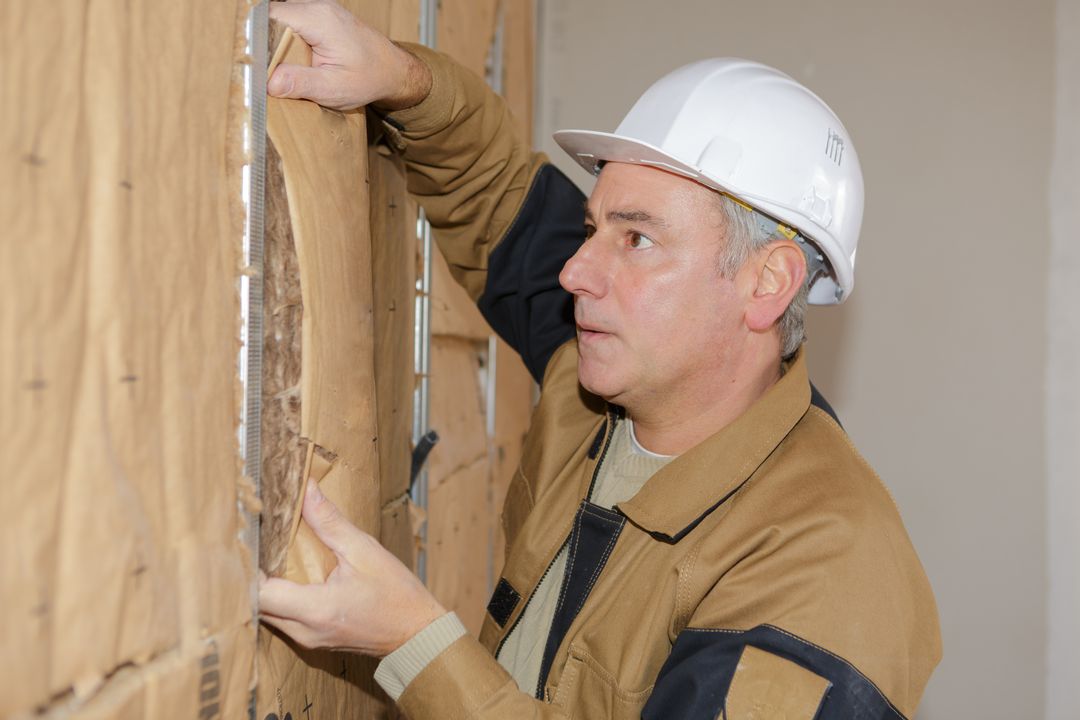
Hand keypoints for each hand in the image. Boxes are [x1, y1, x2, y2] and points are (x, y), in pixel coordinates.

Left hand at [259, 480, 446, 657]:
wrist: (417, 633)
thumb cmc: (397, 595)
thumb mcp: (365, 550)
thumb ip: (330, 521)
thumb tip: (306, 490)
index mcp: (316, 609)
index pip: (260, 592)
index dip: (248, 566)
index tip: (248, 540)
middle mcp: (304, 631)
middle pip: (256, 604)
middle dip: (252, 574)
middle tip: (252, 543)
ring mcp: (307, 640)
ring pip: (267, 614)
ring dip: (264, 587)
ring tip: (266, 555)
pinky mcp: (312, 640)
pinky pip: (282, 619)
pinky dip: (278, 597)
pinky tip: (285, 576)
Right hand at [267, 0, 431, 111]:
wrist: (394, 70)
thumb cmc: (370, 78)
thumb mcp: (334, 88)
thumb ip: (300, 83)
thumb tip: (269, 82)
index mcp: (318, 19)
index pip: (269, 16)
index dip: (254, 37)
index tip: (248, 61)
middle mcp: (316, 7)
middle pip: (271, 15)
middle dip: (260, 41)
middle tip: (256, 68)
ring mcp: (318, 9)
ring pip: (280, 19)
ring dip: (272, 41)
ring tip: (270, 66)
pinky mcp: (319, 17)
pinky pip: (291, 23)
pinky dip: (284, 40)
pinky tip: (286, 61)